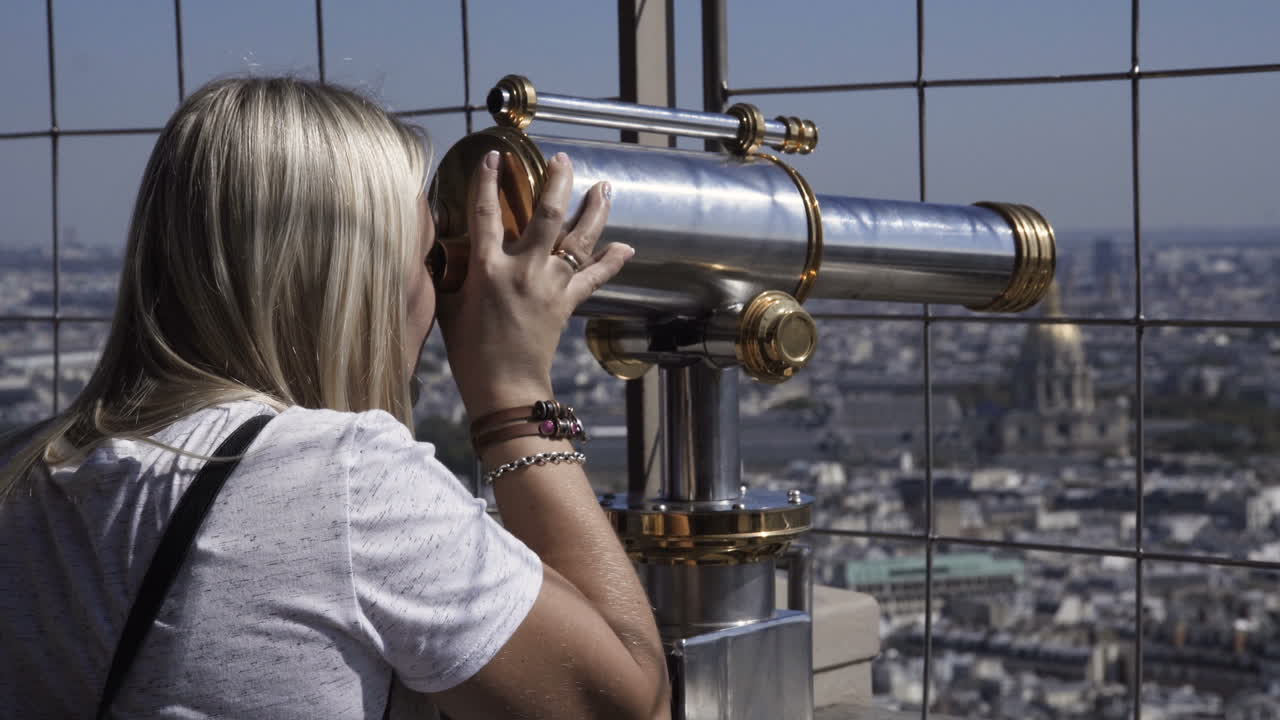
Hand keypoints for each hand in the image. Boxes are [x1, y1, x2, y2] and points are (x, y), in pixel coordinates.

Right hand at [437, 150, 632, 418]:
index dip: (487, 181)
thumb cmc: (470, 353)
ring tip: (604, 188)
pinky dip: (611, 261)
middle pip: (546, 215)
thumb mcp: (449, 307)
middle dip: (557, 182)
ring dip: (594, 211)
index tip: (494, 156)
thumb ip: (449, 274)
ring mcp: (549, 286)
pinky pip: (594, 277)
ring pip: (578, 240)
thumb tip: (440, 249)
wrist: (505, 387)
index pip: (485, 213)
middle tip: (563, 159)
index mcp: (487, 268)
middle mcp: (523, 270)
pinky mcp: (567, 303)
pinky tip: (626, 246)